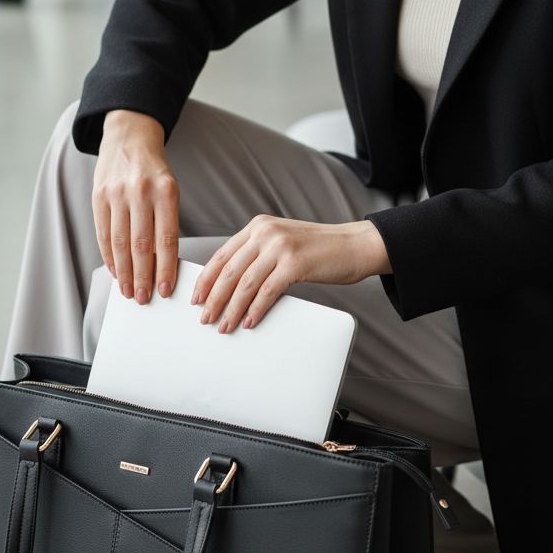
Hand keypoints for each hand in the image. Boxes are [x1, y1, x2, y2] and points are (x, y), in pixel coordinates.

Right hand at [92, 109, 179, 303]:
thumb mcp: (170, 189)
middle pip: (141, 244)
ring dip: (123, 272)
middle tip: (143, 298)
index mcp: (166, 191)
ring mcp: (116, 193)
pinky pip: (103, 233)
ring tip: (127, 291)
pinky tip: (115, 271)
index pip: (166, 238)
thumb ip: (166, 222)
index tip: (165, 290)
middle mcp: (140, 192)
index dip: (165, 268)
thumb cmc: (154, 171)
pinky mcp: (98, 196)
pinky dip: (108, 256)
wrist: (129, 137)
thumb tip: (162, 265)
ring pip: (119, 242)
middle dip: (142, 276)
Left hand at [191, 215, 391, 332]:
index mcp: (257, 226)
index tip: (196, 298)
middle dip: (214, 298)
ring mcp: (280, 247)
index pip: (222, 254)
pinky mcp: (295, 263)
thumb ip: (259, 255)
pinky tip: (249, 322)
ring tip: (225, 326)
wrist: (356, 244)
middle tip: (205, 318)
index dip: (206, 279)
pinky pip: (267, 292)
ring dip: (232, 309)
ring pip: (245, 284)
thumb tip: (232, 285)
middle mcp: (265, 232)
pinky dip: (255, 309)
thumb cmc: (319, 249)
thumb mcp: (283, 242)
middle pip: (229, 270)